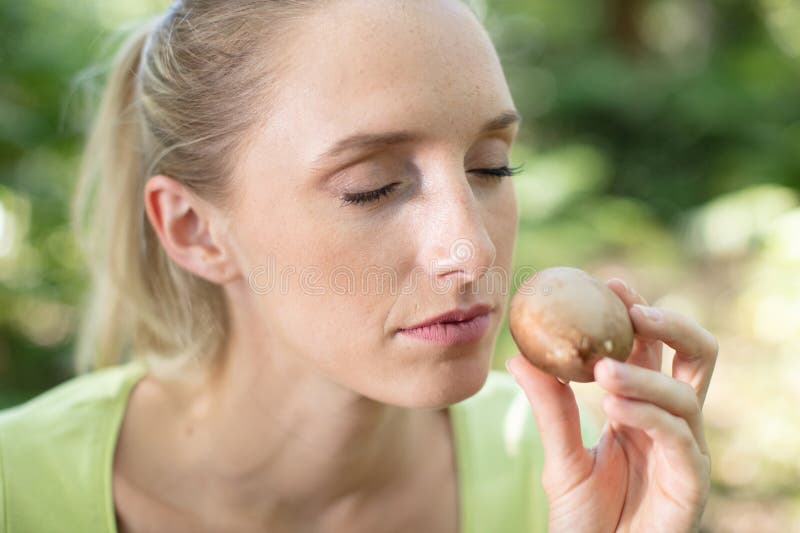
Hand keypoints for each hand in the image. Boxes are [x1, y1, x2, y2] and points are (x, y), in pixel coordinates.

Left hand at [505, 278, 717, 532]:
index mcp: (643, 410)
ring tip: (603, 371)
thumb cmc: (584, 518)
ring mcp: (686, 453)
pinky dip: (649, 415)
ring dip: (645, 375)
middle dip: (672, 324)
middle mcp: (672, 424)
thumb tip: (517, 356)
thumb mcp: (559, 456)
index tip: (610, 282)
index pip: (653, 349)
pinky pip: (681, 439)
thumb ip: (548, 408)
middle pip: (696, 357)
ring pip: (685, 394)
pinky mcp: (692, 486)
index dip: (640, 311)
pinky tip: (615, 406)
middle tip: (633, 310)